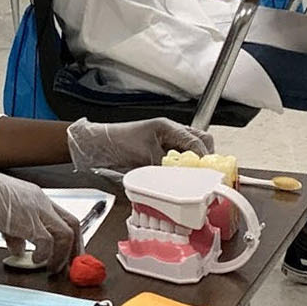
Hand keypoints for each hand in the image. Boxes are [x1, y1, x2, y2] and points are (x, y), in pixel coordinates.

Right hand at [0, 163, 79, 272]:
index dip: (70, 238)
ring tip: (52, 269)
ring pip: (66, 234)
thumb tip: (19, 248)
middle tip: (70, 266)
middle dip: (75, 249)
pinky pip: (47, 242)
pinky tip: (35, 261)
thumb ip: (13, 231)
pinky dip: (45, 255)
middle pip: (73, 224)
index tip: (68, 254)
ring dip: (63, 256)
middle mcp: (40, 201)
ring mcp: (35, 209)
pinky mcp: (26, 221)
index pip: (63, 217)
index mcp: (34, 197)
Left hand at [65, 118, 213, 173]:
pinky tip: (179, 178)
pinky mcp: (160, 155)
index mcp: (169, 127)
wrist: (99, 145)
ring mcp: (166, 144)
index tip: (208, 171)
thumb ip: (165, 164)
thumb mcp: (145, 153)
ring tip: (193, 177)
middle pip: (201, 142)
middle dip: (206, 157)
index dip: (204, 157)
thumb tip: (181, 176)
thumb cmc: (117, 141)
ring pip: (192, 152)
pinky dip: (182, 169)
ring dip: (194, 164)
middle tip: (205, 174)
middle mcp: (171, 134)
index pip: (198, 140)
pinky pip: (178, 161)